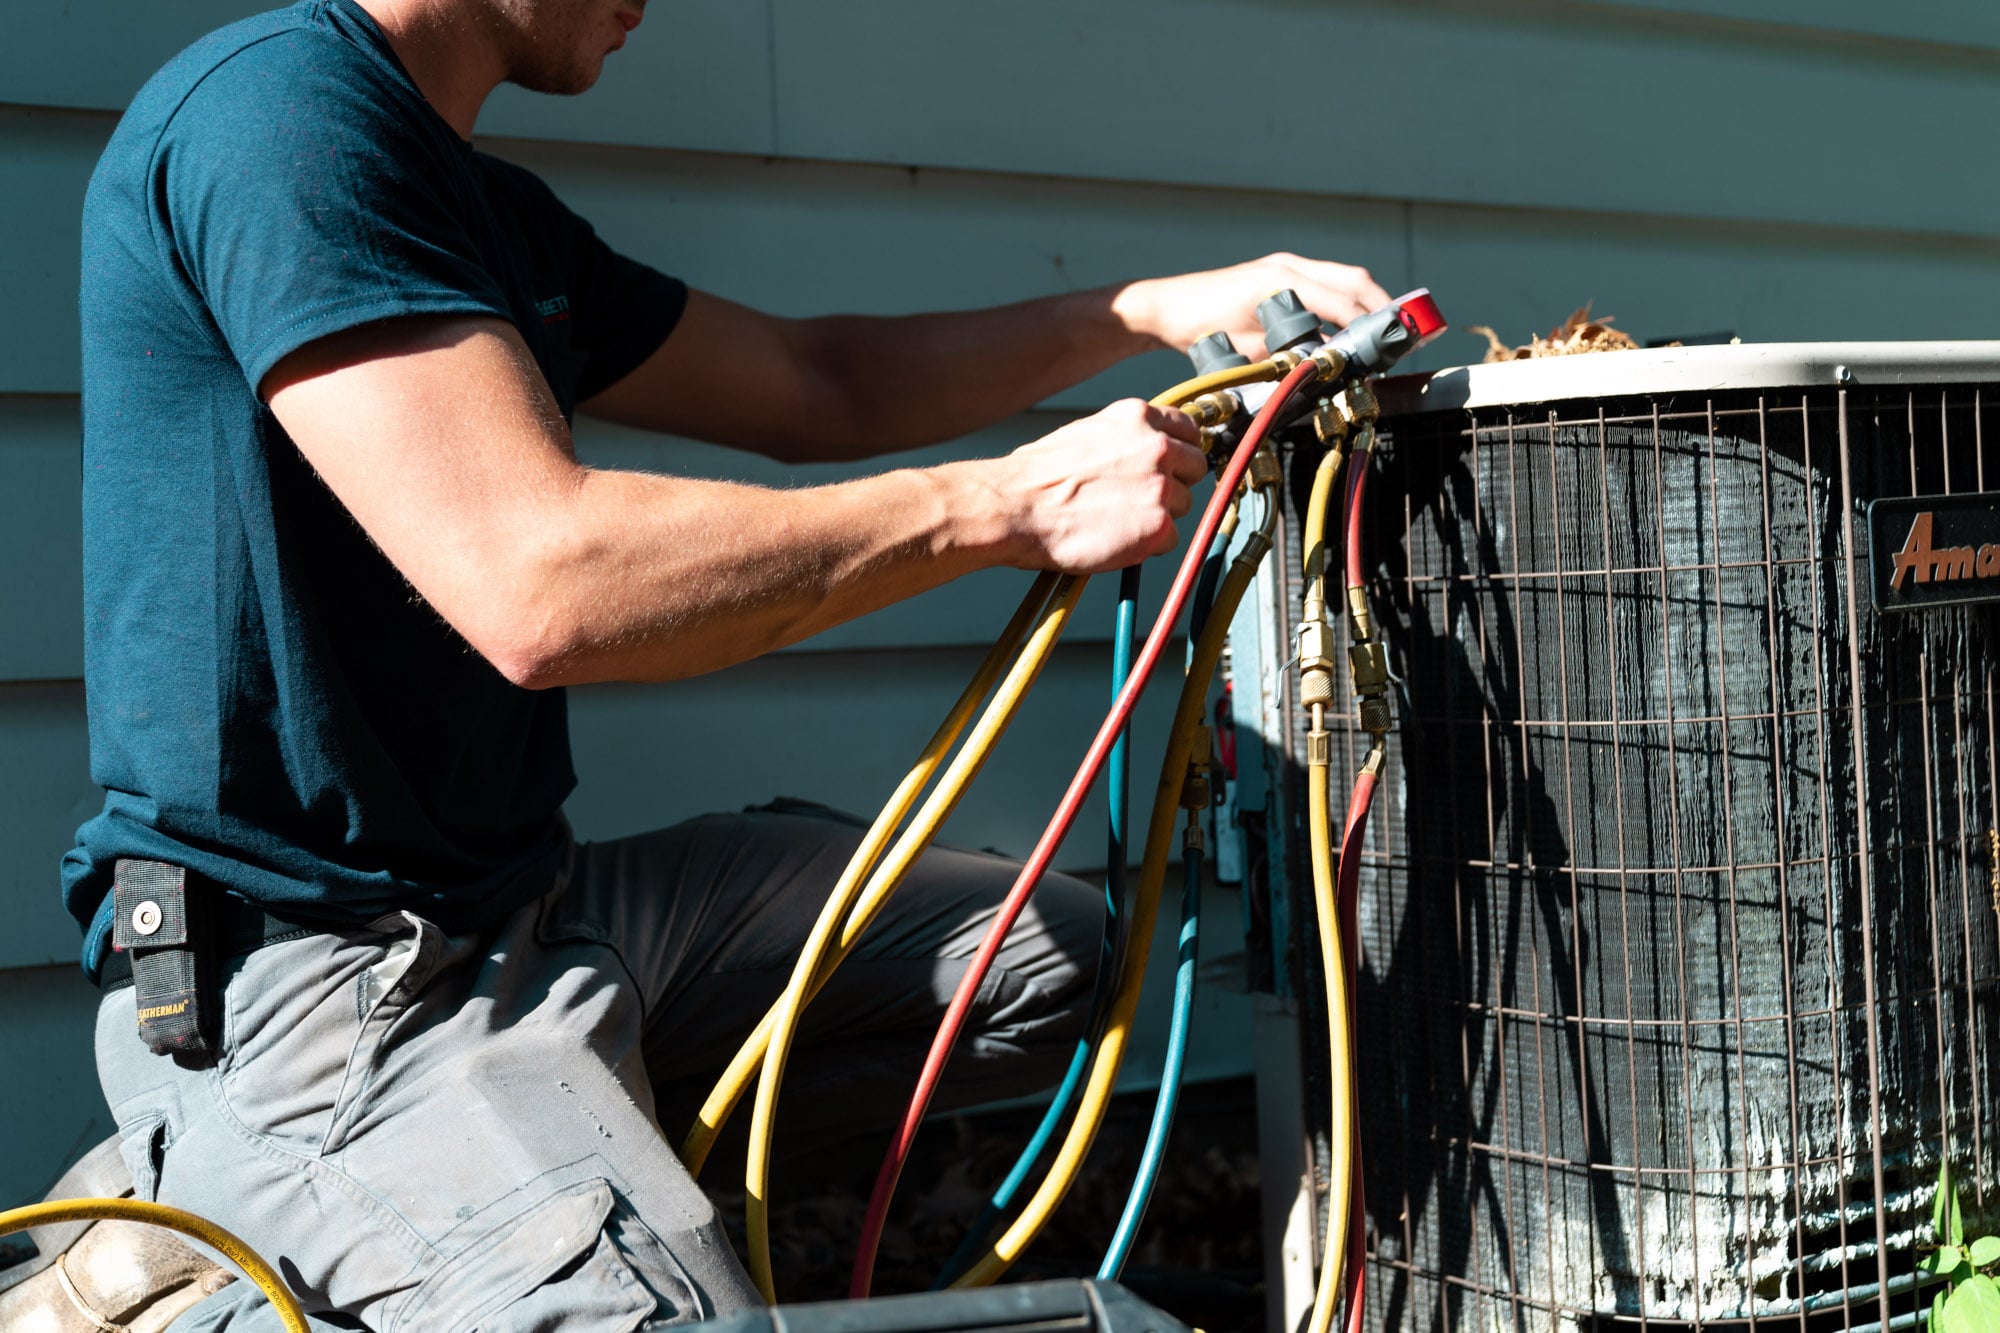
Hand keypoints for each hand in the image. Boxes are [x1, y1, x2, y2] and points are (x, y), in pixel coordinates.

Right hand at [984, 399, 1208, 574]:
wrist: (1016, 507)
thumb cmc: (1038, 476)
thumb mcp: (1088, 434)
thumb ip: (1126, 439)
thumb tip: (1145, 450)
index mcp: (1138, 418)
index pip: (1189, 429)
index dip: (1181, 451)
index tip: (1175, 464)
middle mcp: (1156, 446)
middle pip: (1195, 467)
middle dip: (1176, 483)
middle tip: (1143, 499)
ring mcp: (1160, 486)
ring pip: (1183, 506)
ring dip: (1159, 516)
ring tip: (1118, 520)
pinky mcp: (1157, 525)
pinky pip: (1170, 540)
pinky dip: (1148, 545)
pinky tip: (1117, 538)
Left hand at [1114, 252, 1392, 358]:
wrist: (1164, 311)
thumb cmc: (1197, 325)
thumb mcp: (1246, 347)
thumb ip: (1286, 354)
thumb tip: (1324, 368)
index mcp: (1283, 278)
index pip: (1340, 297)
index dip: (1366, 322)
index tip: (1385, 344)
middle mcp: (1289, 268)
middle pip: (1353, 280)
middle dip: (1380, 307)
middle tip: (1399, 336)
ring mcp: (1285, 270)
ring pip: (1342, 280)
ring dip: (1365, 305)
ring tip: (1383, 335)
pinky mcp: (1279, 280)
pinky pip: (1323, 288)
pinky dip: (1343, 306)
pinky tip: (1350, 331)